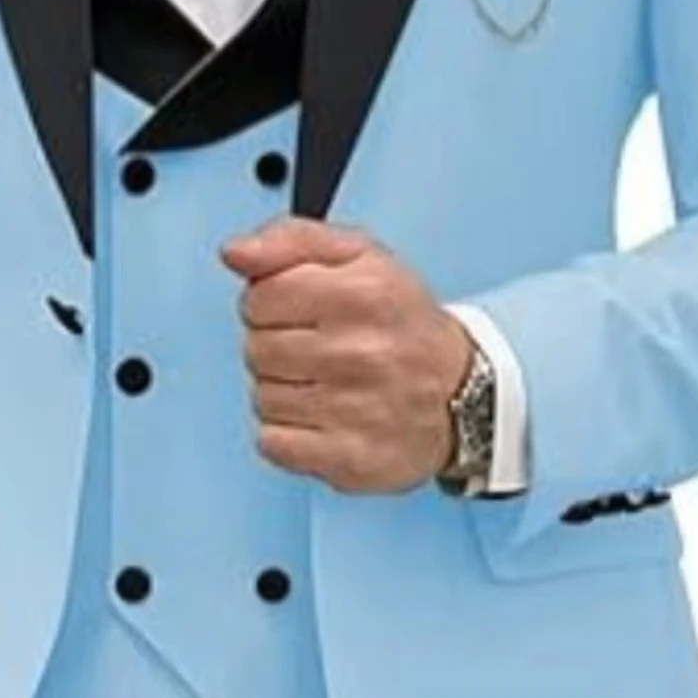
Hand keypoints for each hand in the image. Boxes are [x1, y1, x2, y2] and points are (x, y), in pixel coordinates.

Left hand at [220, 216, 473, 493]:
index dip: (271, 302)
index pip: (259, 297)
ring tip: (327, 385)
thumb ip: (290, 240)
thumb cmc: (400, 323)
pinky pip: (272, 443)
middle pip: (256, 350)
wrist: (463, 395)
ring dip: (284, 392)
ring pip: (262, 397)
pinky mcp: (349, 458)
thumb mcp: (358, 256)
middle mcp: (363, 352)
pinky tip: (323, 419)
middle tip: (319, 350)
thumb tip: (234, 253)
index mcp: (365, 292)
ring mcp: (357, 410)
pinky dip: (288, 435)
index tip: (301, 310)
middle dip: (277, 347)